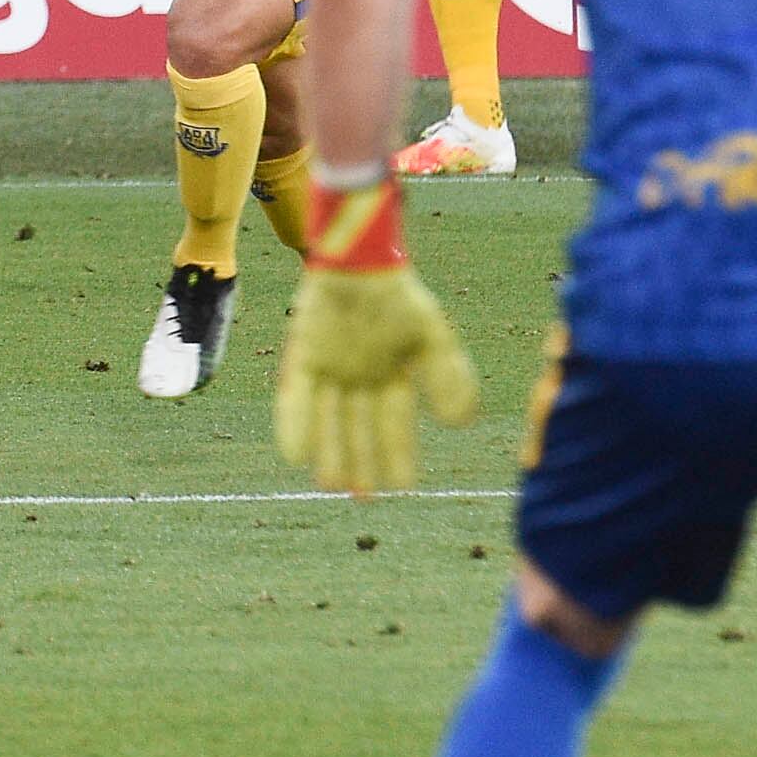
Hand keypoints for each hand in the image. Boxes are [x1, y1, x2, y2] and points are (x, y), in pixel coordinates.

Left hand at [274, 178, 481, 496]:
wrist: (361, 257)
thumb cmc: (399, 293)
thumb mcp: (431, 336)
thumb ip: (448, 376)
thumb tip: (462, 425)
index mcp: (391, 373)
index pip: (394, 423)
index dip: (398, 454)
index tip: (403, 488)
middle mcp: (358, 375)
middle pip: (359, 427)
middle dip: (361, 462)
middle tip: (362, 499)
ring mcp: (329, 365)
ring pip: (328, 418)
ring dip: (330, 450)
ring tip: (331, 485)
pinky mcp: (302, 352)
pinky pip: (296, 394)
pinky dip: (295, 423)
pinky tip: (294, 454)